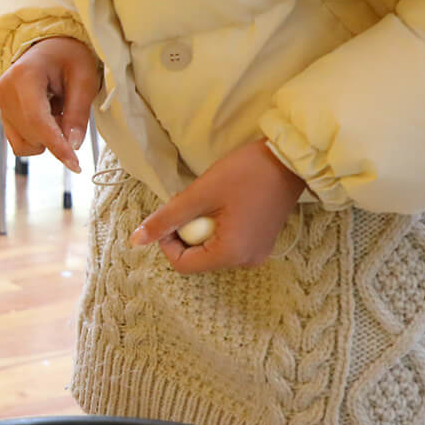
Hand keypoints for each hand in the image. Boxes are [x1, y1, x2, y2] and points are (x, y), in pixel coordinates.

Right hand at [0, 36, 99, 172]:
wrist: (50, 47)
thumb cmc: (69, 57)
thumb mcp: (84, 79)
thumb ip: (78, 113)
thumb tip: (73, 145)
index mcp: (24, 76)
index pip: (37, 120)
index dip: (56, 145)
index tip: (75, 164)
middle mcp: (5, 90)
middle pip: (31, 134)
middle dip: (57, 139)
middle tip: (72, 116)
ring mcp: (0, 103)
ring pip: (24, 142)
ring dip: (47, 138)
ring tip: (58, 112)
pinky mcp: (2, 114)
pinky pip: (18, 142)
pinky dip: (37, 139)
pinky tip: (48, 120)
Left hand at [131, 141, 305, 273]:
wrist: (289, 160)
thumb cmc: (245, 174)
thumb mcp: (199, 195)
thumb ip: (166, 219)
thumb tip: (136, 241)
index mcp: (231, 254)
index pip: (182, 265)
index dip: (167, 242)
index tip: (171, 216)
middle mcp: (246, 261)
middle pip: (197, 259)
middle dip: (186, 233)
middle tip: (193, 204)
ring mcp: (256, 253)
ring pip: (211, 250)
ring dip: (201, 229)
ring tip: (210, 203)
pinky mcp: (261, 242)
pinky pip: (228, 243)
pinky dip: (217, 228)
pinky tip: (225, 206)